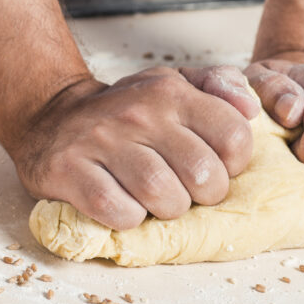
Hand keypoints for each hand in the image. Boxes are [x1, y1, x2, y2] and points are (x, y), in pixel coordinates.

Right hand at [12, 66, 258, 229]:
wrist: (51, 117)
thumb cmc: (124, 111)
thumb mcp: (171, 84)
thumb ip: (218, 87)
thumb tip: (252, 109)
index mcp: (171, 92)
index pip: (233, 136)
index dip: (233, 165)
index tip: (214, 167)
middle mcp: (138, 113)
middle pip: (202, 175)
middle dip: (202, 195)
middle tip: (185, 191)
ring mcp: (102, 142)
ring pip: (163, 197)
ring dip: (167, 210)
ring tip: (155, 200)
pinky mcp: (70, 171)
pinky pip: (119, 212)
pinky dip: (128, 219)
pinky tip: (123, 205)